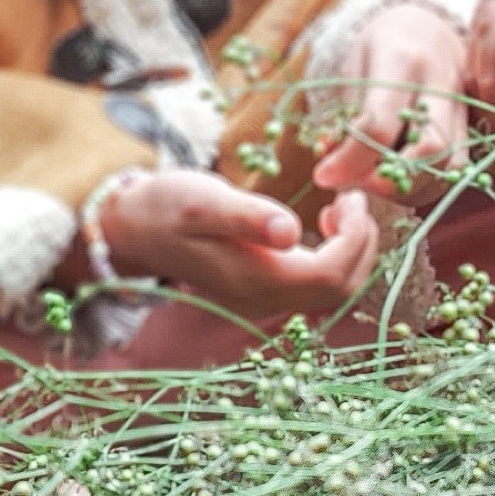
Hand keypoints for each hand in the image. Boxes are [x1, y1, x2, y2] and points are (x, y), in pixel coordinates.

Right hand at [97, 171, 380, 320]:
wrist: (132, 228)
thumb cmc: (166, 206)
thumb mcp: (205, 201)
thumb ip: (248, 216)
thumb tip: (290, 230)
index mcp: (257, 280)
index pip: (332, 274)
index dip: (355, 238)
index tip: (350, 196)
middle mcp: (265, 299)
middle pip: (341, 289)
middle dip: (362, 245)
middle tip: (352, 199)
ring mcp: (264, 298)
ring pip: (333, 289)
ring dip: (351, 250)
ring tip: (342, 207)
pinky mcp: (263, 288)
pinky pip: (316, 283)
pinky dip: (335, 254)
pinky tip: (323, 222)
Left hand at [312, 0, 470, 199]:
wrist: (426, 25)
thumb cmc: (381, 47)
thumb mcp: (353, 69)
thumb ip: (346, 119)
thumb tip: (330, 171)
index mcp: (403, 59)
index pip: (380, 124)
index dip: (350, 160)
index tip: (323, 177)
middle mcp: (442, 81)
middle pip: (428, 148)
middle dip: (391, 179)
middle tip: (358, 185)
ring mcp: (466, 103)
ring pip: (450, 164)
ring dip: (412, 187)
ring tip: (377, 183)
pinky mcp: (476, 122)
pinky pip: (459, 166)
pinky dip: (429, 183)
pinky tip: (402, 179)